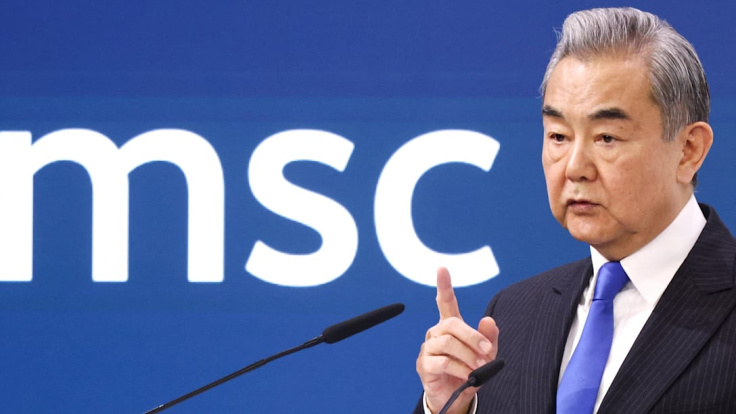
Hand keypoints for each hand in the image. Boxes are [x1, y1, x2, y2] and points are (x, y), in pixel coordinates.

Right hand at [416, 267, 498, 413]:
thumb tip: (488, 320)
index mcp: (450, 326)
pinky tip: (467, 375)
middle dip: (472, 337)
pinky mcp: (424, 365)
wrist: (456, 398)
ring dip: (468, 355)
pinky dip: (458, 368)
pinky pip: (441, 362)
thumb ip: (489, 338)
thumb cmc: (469, 371)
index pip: (445, 302)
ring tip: (479, 367)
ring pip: (447, 343)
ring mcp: (428, 348)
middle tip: (488, 352)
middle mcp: (436, 333)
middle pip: (451, 324)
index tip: (442, 269)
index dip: (444, 285)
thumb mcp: (486, 355)